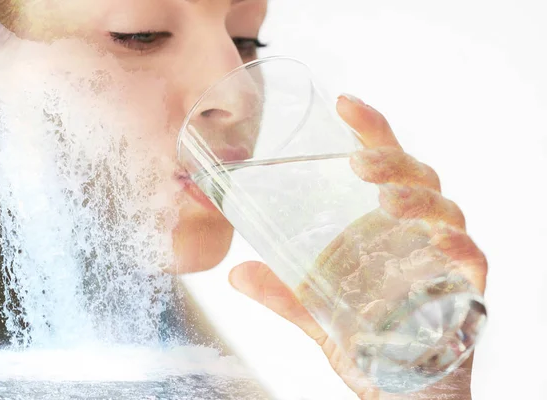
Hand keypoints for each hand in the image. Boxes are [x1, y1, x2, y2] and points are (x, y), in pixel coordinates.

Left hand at [228, 95, 487, 398]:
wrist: (406, 391)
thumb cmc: (372, 341)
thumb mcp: (320, 313)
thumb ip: (284, 292)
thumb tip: (235, 272)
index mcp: (386, 226)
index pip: (385, 165)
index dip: (371, 130)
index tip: (344, 103)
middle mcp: (419, 232)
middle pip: (417, 177)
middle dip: (392, 161)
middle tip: (361, 163)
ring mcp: (445, 257)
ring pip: (446, 209)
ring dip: (419, 198)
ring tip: (388, 200)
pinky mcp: (466, 289)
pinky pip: (472, 258)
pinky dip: (457, 245)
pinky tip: (437, 240)